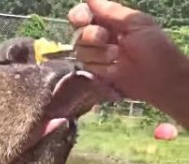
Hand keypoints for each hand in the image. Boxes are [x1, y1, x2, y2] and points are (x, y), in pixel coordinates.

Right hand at [68, 0, 188, 125]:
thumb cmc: (154, 47)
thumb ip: (111, 11)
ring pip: (80, 51)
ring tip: (116, 56)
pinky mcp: (95, 73)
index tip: (82, 19)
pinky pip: (85, 67)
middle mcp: (100, 37)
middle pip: (78, 33)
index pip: (84, 14)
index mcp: (109, 21)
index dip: (79, 15)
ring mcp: (96, 56)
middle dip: (90, 35)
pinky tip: (112, 69)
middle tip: (105, 39)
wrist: (159, 78)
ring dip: (98, 53)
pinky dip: (99, 67)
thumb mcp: (136, 23)